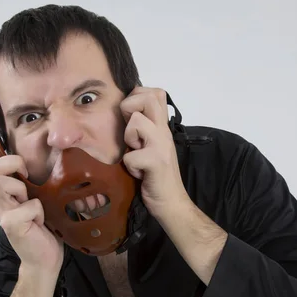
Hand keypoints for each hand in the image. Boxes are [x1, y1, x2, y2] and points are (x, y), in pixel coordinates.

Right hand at [0, 124, 63, 270]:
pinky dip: (39, 211)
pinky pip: (28, 205)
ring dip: (22, 189)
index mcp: (4, 194)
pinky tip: (40, 223)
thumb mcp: (38, 200)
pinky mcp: (12, 224)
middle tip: (27, 177)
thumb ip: (30, 184)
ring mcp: (3, 214)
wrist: (45, 259)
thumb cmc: (44, 230)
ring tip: (34, 205)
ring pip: (3, 182)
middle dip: (11, 164)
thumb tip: (36, 160)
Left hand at [120, 86, 188, 218]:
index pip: (156, 93)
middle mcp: (164, 132)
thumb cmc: (157, 177)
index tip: (130, 115)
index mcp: (162, 127)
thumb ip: (143, 131)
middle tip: (129, 130)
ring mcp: (161, 146)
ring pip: (136, 122)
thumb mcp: (150, 147)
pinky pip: (131, 156)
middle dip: (129, 107)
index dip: (138, 95)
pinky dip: (130, 166)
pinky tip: (138, 173)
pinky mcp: (155, 163)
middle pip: (149, 98)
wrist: (171, 203)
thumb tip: (125, 114)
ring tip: (135, 153)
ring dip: (128, 139)